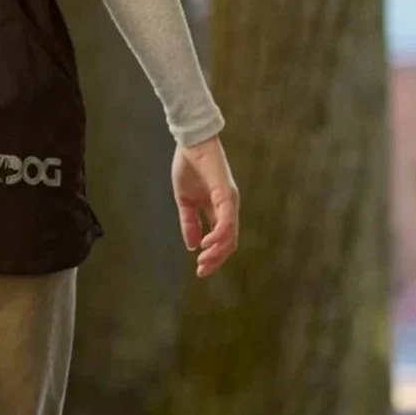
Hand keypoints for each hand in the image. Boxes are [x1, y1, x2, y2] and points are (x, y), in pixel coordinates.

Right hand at [173, 135, 238, 277]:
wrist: (190, 143)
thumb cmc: (189, 167)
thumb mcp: (185, 200)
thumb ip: (189, 222)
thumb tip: (191, 245)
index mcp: (218, 209)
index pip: (221, 239)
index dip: (212, 256)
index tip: (199, 269)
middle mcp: (228, 208)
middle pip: (229, 242)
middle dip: (216, 260)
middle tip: (202, 271)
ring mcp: (229, 201)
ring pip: (230, 235)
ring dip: (218, 251)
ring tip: (204, 261)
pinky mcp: (226, 194)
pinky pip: (226, 220)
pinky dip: (219, 235)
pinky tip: (206, 243)